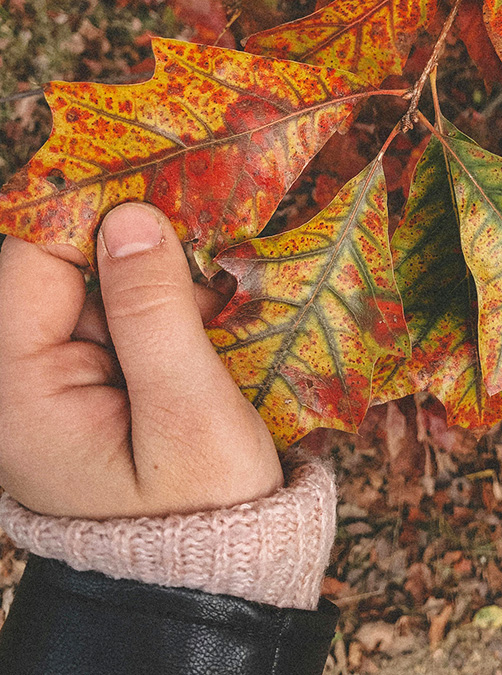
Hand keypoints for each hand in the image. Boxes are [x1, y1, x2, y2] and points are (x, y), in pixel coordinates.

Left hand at [0, 203, 282, 518]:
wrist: (211, 570)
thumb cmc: (204, 508)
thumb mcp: (189, 412)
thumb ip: (155, 313)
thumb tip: (132, 218)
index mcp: (20, 392)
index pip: (32, 262)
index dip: (94, 219)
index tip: (165, 196)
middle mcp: (22, 380)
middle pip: (63, 269)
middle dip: (135, 252)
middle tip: (206, 256)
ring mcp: (56, 382)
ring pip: (97, 287)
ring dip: (156, 280)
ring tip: (215, 302)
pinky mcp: (89, 383)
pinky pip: (117, 317)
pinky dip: (161, 306)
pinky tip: (205, 321)